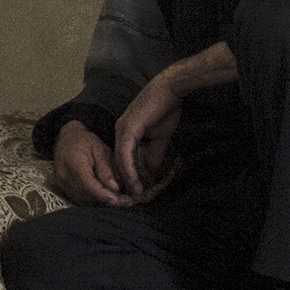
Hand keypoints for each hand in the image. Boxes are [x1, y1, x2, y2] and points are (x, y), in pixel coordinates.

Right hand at [51, 122, 131, 207]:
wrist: (67, 138)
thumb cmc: (85, 141)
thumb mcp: (100, 149)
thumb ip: (106, 169)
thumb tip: (114, 188)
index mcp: (75, 163)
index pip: (90, 186)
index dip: (106, 196)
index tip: (122, 200)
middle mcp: (65, 175)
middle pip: (88, 196)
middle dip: (107, 201)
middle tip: (125, 200)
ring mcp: (61, 182)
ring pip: (84, 201)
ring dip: (100, 202)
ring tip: (116, 197)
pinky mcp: (62, 187)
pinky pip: (79, 200)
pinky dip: (92, 200)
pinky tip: (103, 195)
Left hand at [111, 75, 182, 200]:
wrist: (171, 90)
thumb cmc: (165, 109)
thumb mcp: (159, 138)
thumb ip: (153, 155)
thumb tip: (152, 172)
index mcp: (125, 133)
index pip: (122, 159)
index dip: (129, 176)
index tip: (136, 192)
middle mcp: (120, 131)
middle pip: (118, 162)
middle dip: (125, 182)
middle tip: (133, 199)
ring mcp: (122, 129)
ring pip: (119, 160)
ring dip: (127, 179)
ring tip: (135, 194)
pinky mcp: (128, 128)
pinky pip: (125, 153)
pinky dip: (128, 169)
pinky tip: (134, 182)